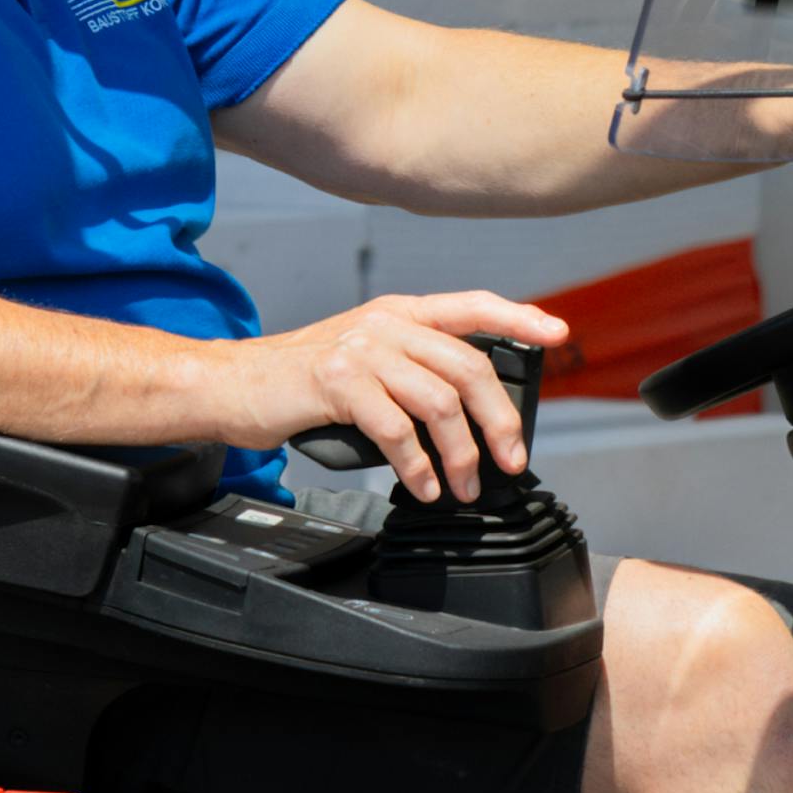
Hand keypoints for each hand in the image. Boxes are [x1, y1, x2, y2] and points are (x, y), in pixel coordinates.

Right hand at [210, 289, 569, 502]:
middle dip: (500, 421)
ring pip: (440, 402)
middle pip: (469, 367)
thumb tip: (469, 417)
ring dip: (461, 455)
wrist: (233, 385)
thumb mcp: (365, 359)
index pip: (474, 305)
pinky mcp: (337, 383)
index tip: (559, 334)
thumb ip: (412, 370)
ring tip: (464, 487)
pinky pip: (397, 430)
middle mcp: (386, 323)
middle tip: (510, 461)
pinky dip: (417, 466)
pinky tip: (422, 486)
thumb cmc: (301, 382)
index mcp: (400, 313)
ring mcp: (362, 350)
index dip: (521, 318)